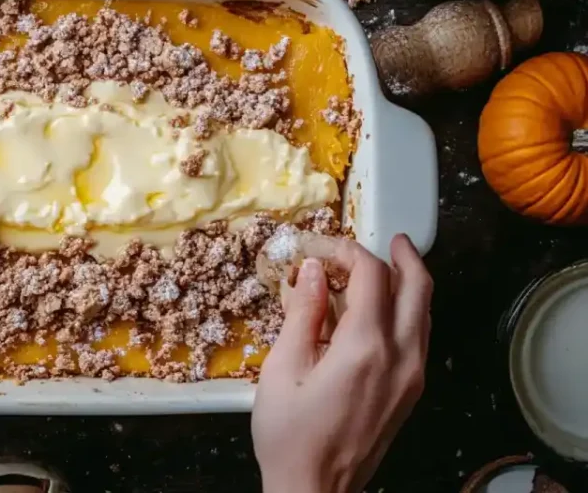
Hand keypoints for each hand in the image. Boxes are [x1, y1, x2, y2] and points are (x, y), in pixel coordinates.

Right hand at [252, 234, 431, 492]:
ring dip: (410, 283)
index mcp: (365, 347)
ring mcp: (412, 377)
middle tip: (390, 239)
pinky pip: (419, 337)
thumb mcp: (282, 367)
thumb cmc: (290, 434)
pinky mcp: (411, 393)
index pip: (372, 277)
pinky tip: (382, 312)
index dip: (350, 252)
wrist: (314, 489)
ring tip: (386, 270)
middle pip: (418, 288)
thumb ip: (303, 313)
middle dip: (405, 256)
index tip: (326, 249)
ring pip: (425, 313)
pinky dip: (408, 312)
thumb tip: (315, 271)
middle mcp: (400, 357)